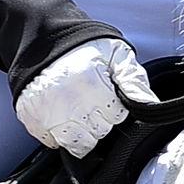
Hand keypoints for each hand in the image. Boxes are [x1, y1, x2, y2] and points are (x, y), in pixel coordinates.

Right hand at [15, 35, 156, 153]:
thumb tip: (151, 104)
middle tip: (91, 100)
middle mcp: (68, 103)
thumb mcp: (115, 53)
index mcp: (91, 85)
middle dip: (100, 121)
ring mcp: (47, 113)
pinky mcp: (32, 119)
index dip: (114, 107)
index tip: (107, 95)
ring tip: (78, 111)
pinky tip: (61, 114)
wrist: (44, 39)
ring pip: (77, 144)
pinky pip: (52, 142)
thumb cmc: (83, 47)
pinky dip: (59, 134)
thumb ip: (134, 79)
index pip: (116, 118)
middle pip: (98, 133)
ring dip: (81, 132)